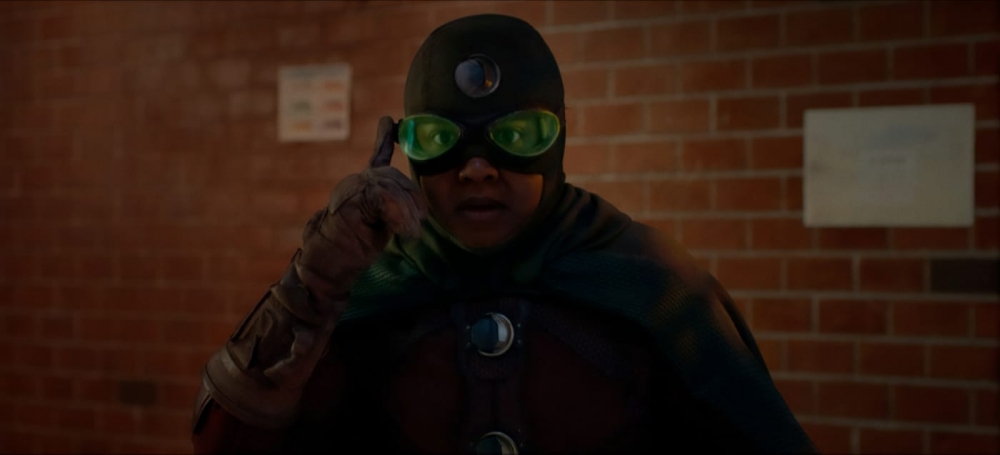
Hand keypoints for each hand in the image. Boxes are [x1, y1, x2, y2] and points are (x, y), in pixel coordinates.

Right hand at [296, 116, 427, 302]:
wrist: (324, 266)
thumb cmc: (350, 250)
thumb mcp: (380, 228)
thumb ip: (393, 211)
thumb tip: (417, 214)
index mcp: (362, 187)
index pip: (377, 157)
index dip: (384, 138)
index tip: (390, 122)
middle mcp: (354, 183)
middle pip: (394, 176)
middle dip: (412, 200)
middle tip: (417, 226)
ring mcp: (348, 190)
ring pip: (390, 186)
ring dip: (407, 212)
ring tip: (411, 233)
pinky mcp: (347, 202)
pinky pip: (382, 198)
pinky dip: (398, 215)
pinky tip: (404, 232)